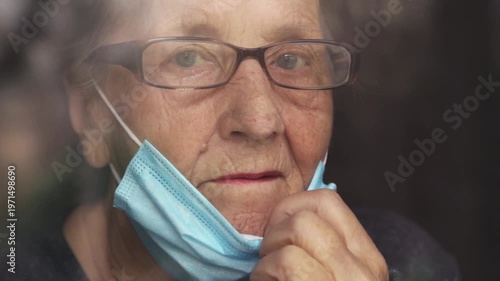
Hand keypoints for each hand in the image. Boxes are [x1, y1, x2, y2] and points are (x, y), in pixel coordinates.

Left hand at [250, 189, 388, 280]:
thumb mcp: (331, 274)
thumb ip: (320, 248)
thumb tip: (288, 219)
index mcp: (367, 260)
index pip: (329, 201)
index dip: (292, 206)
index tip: (277, 231)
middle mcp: (365, 269)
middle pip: (311, 210)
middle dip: (277, 227)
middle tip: (268, 254)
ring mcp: (348, 280)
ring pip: (299, 227)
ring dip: (268, 253)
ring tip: (267, 274)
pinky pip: (286, 259)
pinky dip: (263, 272)